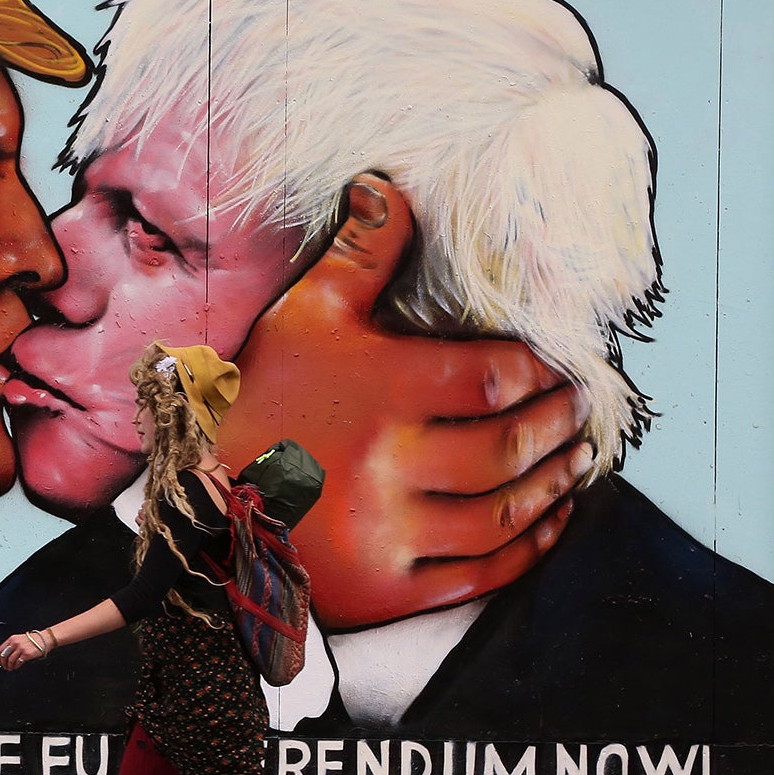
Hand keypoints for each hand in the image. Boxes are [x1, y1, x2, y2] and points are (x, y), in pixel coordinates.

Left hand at [0, 631, 51, 670]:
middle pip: (4, 655)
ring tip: (10, 668)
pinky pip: (18, 662)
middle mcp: (15, 643)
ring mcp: (21, 649)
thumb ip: (13, 645)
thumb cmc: (34, 639)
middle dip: (3, 663)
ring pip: (10, 660)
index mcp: (12, 639)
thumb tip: (6, 655)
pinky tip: (16, 667)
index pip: (1, 649)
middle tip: (4, 667)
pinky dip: (16, 666)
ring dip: (9, 666)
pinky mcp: (26, 654)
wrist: (44, 639)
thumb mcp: (20, 638)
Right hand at [218, 175, 591, 629]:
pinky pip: (479, 574)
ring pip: (503, 513)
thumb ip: (358, 254)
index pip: (494, 377)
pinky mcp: (386, 589)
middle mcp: (390, 465)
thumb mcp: (302, 316)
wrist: (196, 501)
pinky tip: (546, 522)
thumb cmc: (255, 399)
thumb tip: (388, 185)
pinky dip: (526, 549)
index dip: (539, 373)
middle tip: (577, 412)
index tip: (557, 369)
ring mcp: (390, 533)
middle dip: (557, 427)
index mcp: (379, 391)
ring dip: (552, 487)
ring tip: (570, 462)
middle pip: (509, 446)